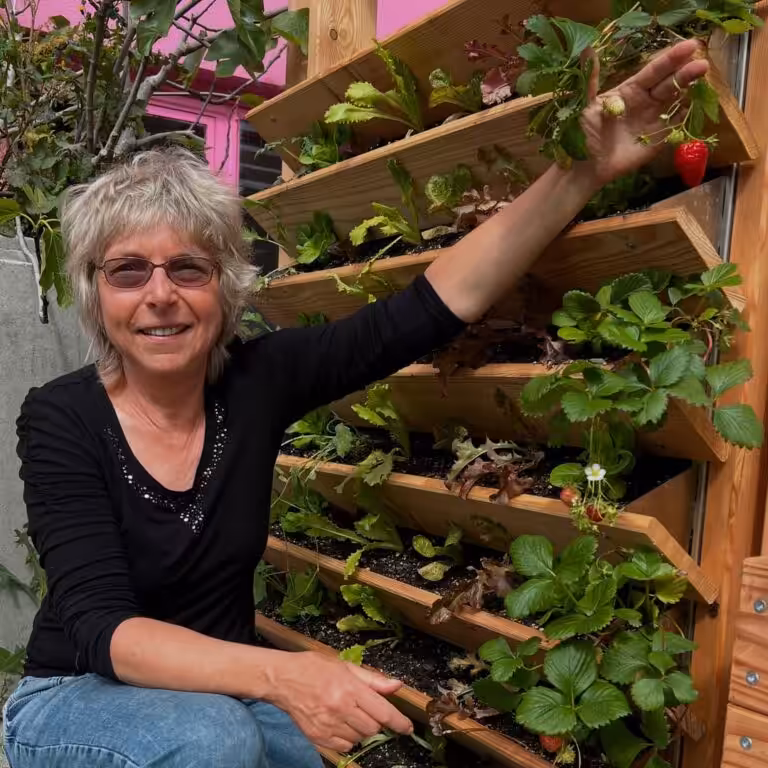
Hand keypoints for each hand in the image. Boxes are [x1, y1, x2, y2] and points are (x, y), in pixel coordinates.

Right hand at [267, 651, 412, 752]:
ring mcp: (329, 725)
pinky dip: (347, 739)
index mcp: (350, 689)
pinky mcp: (318, 737)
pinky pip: (344, 747)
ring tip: (349, 714)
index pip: (382, 711)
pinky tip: (339, 725)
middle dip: (375, 721)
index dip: (399, 722)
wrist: (283, 679)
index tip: (408, 728)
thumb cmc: (314, 668)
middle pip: (373, 728)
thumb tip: (397, 685)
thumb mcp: (345, 666)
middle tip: (365, 709)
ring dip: (360, 730)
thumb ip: (372, 679)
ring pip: (359, 738)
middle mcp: (341, 709)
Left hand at [579, 39, 709, 185]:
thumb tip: (589, 51)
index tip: (688, 46)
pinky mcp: (658, 139)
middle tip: (702, 63)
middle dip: (685, 72)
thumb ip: (591, 82)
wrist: (586, 166)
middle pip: (668, 83)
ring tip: (702, 76)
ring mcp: (654, 119)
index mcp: (631, 90)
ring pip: (675, 100)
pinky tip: (693, 106)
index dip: (669, 59)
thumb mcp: (585, 106)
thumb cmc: (584, 135)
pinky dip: (685, 116)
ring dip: (689, 88)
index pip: (653, 71)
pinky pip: (675, 125)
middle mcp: (646, 101)